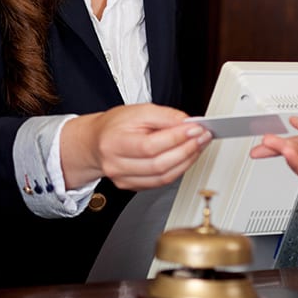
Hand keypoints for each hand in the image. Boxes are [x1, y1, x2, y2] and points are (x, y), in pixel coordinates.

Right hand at [62, 104, 210, 189]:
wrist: (95, 142)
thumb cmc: (114, 126)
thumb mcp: (137, 111)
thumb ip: (164, 116)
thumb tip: (188, 124)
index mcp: (114, 143)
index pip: (150, 145)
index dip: (176, 138)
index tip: (196, 129)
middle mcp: (116, 164)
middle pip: (159, 164)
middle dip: (187, 150)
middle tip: (202, 137)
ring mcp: (123, 179)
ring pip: (164, 177)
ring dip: (186, 161)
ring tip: (198, 146)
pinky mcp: (132, 186)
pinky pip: (161, 182)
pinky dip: (178, 170)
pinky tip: (185, 157)